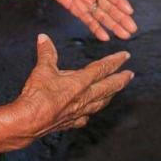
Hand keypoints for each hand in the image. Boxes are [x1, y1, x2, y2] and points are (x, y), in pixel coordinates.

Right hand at [18, 35, 132, 140]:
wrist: (29, 121)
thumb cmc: (37, 95)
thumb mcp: (42, 69)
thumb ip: (46, 53)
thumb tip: (43, 38)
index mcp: (81, 81)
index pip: (103, 68)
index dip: (115, 61)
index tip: (126, 56)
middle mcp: (85, 97)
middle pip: (109, 87)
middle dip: (121, 80)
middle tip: (131, 75)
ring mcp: (80, 111)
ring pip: (101, 102)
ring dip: (110, 95)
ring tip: (116, 91)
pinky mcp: (71, 122)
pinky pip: (85, 117)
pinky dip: (90, 112)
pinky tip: (89, 113)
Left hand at [41, 0, 137, 40]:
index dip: (119, 1)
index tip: (130, 10)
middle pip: (110, 7)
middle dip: (121, 18)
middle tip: (133, 29)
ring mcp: (86, 1)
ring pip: (102, 16)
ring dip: (113, 25)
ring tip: (125, 35)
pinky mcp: (77, 9)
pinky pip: (88, 20)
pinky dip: (96, 28)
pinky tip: (105, 37)